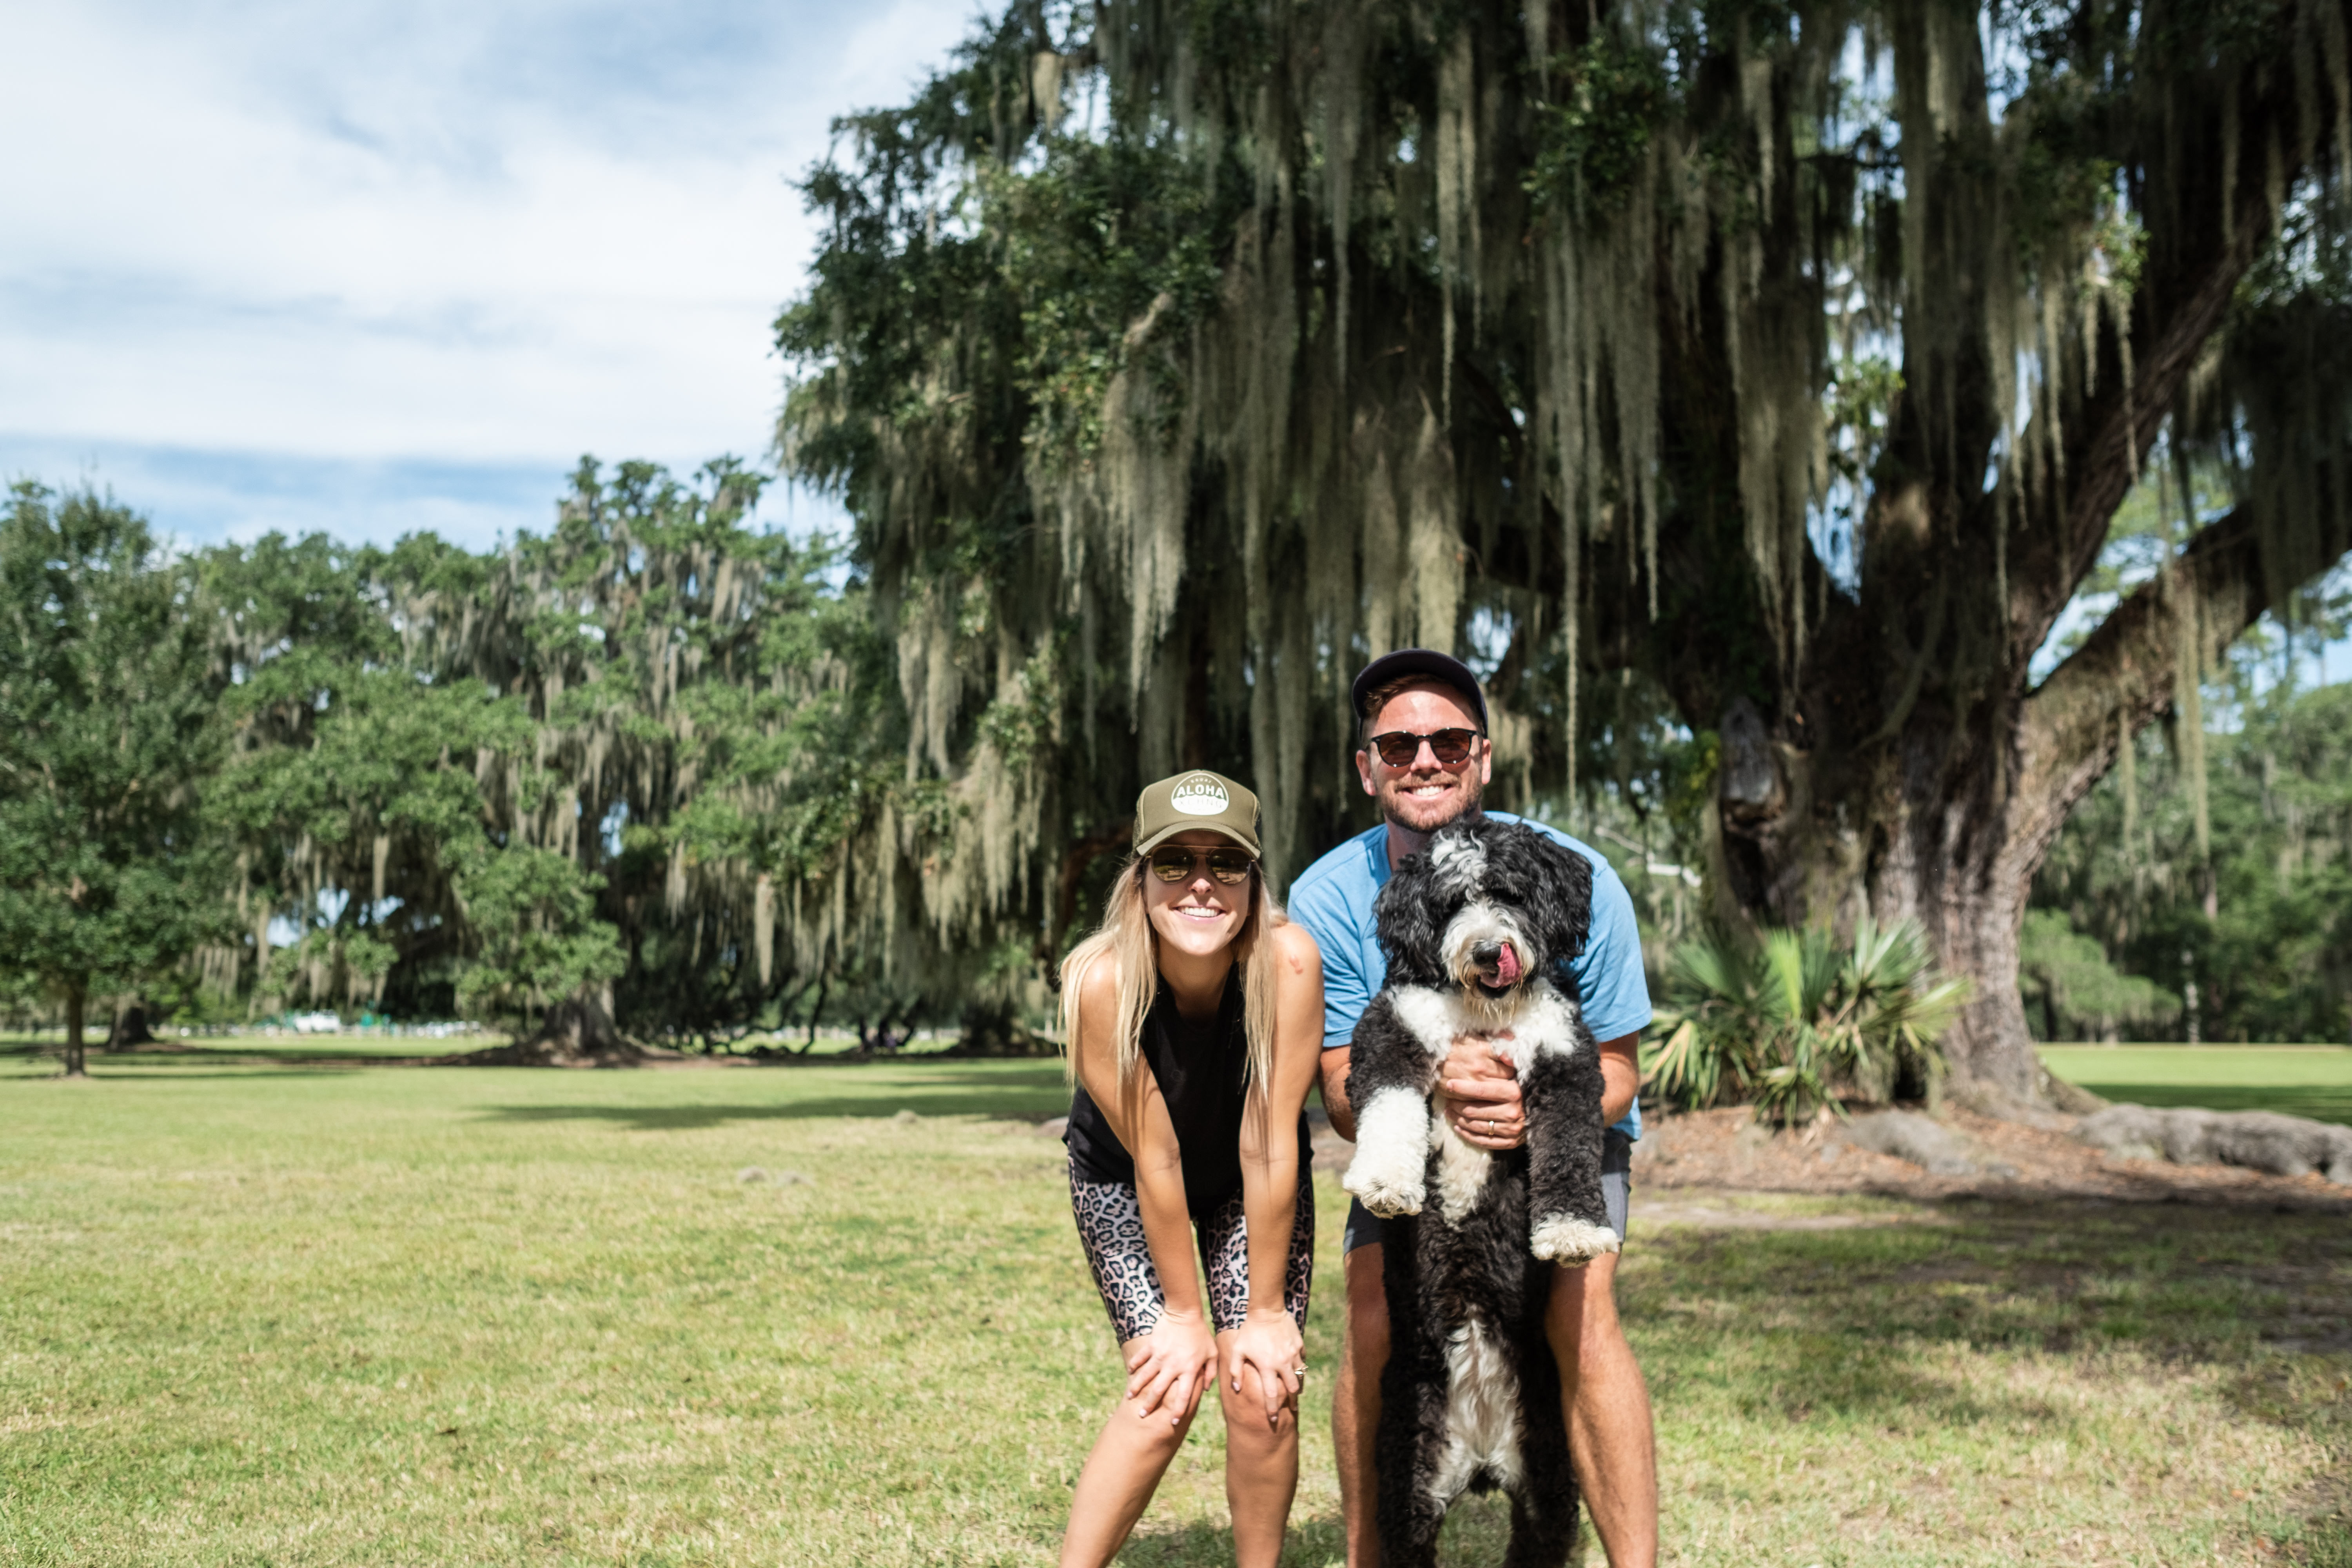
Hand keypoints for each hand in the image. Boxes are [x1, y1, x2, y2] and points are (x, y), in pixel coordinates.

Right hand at [1125, 1310, 1215, 1426]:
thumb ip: (1210, 1373)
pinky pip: (1140, 1358)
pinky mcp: (1151, 1346)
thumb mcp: (1211, 1353)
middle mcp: (1173, 1365)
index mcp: (1189, 1369)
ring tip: (1130, 1397)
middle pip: (1159, 1390)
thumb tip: (1205, 1390)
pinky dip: (1134, 1366)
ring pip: (1145, 1376)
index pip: (1183, 1395)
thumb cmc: (1201, 1334)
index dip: (1178, 1410)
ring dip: (1136, 1388)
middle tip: (1142, 1415)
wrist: (1185, 1312)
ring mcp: (1160, 1355)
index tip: (1172, 1422)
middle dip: (1150, 1405)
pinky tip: (1129, 1373)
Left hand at [1225, 1310, 1304, 1429]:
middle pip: (1292, 1389)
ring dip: (1298, 1386)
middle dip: (1293, 1401)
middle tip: (1292, 1408)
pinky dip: (1300, 1367)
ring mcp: (1293, 1354)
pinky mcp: (1299, 1345)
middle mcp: (1283, 1363)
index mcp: (1267, 1367)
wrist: (1266, 1310)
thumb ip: (1236, 1370)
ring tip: (1297, 1392)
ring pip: (1300, 1375)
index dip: (1272, 1409)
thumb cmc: (1249, 1331)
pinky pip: (1302, 1360)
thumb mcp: (1238, 1350)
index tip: (1273, 1420)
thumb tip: (1236, 1388)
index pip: (1271, 1394)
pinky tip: (1297, 1369)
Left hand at [1440, 1031, 1524, 1150]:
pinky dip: (1469, 1135)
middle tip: (1447, 1099)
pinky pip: (1484, 1141)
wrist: (1550, 1111)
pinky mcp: (1511, 1142)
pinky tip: (1458, 1128)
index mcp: (1514, 1093)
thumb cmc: (1530, 1087)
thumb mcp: (1523, 1071)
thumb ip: (1511, 1062)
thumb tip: (1503, 1053)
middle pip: (1475, 1110)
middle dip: (1457, 1105)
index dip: (1462, 1088)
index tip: (1449, 1083)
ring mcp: (1512, 1130)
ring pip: (1477, 1126)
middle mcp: (1513, 1113)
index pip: (1481, 1091)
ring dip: (1459, 1120)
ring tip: (1449, 1112)